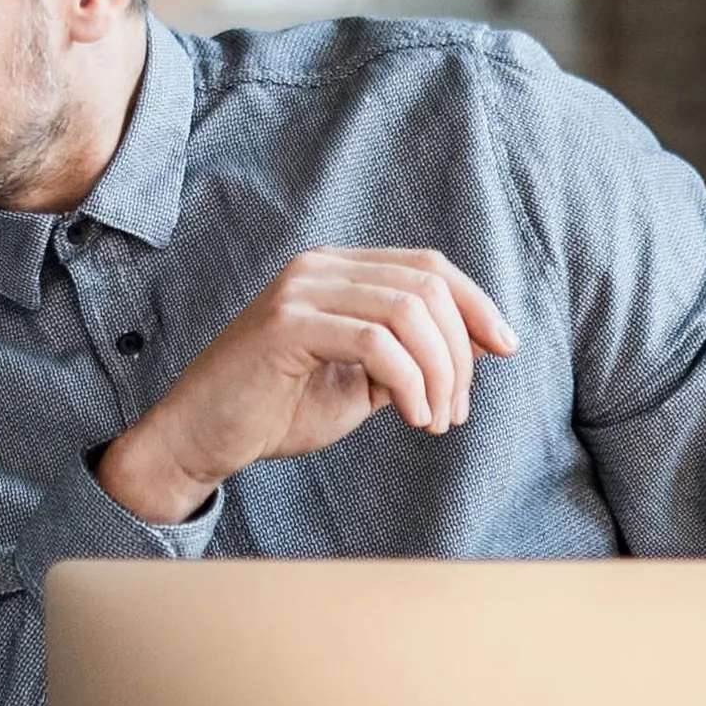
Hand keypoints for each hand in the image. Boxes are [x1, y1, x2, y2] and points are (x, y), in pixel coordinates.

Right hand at [95, 247, 521, 523]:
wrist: (200, 439)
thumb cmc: (276, 412)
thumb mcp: (361, 383)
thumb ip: (410, 358)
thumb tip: (478, 347)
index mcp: (338, 271)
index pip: (428, 268)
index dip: (477, 305)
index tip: (506, 349)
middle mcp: (320, 266)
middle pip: (427, 287)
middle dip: (461, 352)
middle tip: (457, 411)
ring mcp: (301, 290)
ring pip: (409, 312)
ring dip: (440, 373)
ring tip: (436, 420)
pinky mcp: (287, 325)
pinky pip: (377, 343)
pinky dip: (410, 383)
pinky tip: (413, 417)